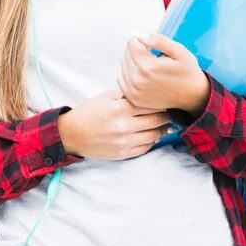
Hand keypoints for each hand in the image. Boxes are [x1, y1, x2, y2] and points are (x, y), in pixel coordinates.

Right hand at [57, 91, 171, 159]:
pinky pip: (144, 148)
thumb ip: (127, 94)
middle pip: (156, 120)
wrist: (72, 134)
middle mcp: (124, 125)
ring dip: (163, 130)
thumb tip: (147, 92)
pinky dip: (152, 141)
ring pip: (153, 135)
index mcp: (120, 108)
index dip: (161, 102)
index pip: (150, 104)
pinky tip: (154, 135)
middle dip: (167, 116)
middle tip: (173, 112)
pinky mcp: (122, 153)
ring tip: (167, 125)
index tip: (168, 99)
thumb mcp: (106, 96)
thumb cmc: (90, 112)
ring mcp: (124, 141)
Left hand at [117, 33, 210, 115]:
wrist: (192, 96)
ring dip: (133, 62)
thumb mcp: (179, 51)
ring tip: (149, 66)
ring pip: (123, 67)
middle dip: (137, 50)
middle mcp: (137, 80)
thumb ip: (160, 40)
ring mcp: (134, 92)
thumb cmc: (186, 71)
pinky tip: (142, 75)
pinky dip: (129, 75)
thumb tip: (140, 35)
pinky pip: (121, 80)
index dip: (141, 40)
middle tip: (152, 55)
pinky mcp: (133, 99)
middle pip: (126, 54)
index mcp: (148, 66)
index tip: (152, 46)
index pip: (131, 43)